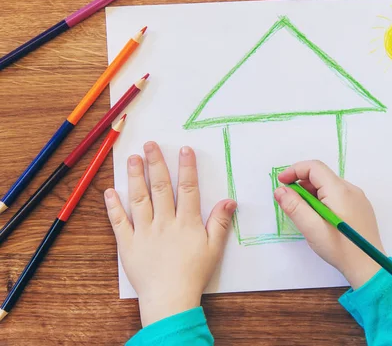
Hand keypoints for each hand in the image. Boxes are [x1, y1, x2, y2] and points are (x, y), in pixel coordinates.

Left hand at [104, 141, 235, 326]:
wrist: (170, 299)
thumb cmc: (194, 275)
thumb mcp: (214, 249)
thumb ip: (220, 223)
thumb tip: (229, 200)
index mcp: (186, 223)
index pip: (187, 189)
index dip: (187, 168)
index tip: (184, 149)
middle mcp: (164, 222)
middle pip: (160, 187)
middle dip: (156, 163)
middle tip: (150, 144)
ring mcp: (144, 232)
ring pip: (139, 199)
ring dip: (135, 177)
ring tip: (132, 158)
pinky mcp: (128, 244)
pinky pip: (119, 222)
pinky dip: (113, 206)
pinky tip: (110, 191)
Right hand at [274, 161, 383, 288]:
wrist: (369, 267)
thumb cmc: (340, 249)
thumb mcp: (312, 228)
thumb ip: (294, 206)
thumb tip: (280, 190)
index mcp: (339, 190)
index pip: (314, 167)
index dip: (295, 170)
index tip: (281, 183)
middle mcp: (351, 189)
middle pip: (322, 176)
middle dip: (302, 184)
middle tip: (289, 202)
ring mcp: (358, 198)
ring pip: (330, 186)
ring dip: (312, 193)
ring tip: (304, 213)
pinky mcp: (361, 208)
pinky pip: (338, 196)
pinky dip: (324, 200)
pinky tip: (320, 218)